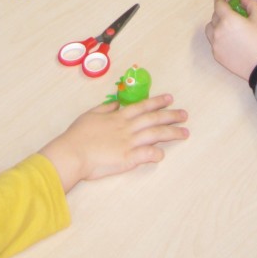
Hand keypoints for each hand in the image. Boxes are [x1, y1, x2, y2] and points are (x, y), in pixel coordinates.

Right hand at [39, 94, 188, 191]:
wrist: (72, 153)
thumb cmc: (77, 135)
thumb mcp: (89, 115)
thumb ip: (105, 109)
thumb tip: (116, 104)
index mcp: (118, 117)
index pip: (142, 106)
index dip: (157, 102)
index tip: (170, 98)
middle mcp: (127, 128)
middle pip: (153, 119)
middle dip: (171, 116)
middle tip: (185, 114)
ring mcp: (129, 143)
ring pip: (155, 135)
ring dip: (171, 133)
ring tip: (185, 132)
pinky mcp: (127, 159)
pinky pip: (146, 155)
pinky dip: (156, 154)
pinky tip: (162, 154)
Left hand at [204, 0, 256, 79]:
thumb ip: (250, 5)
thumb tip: (242, 0)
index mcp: (228, 19)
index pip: (218, 4)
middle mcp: (218, 31)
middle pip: (214, 16)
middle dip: (220, 12)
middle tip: (229, 13)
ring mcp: (215, 44)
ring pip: (210, 29)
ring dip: (216, 25)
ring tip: (226, 27)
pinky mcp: (216, 55)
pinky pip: (213, 42)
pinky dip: (218, 38)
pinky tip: (229, 40)